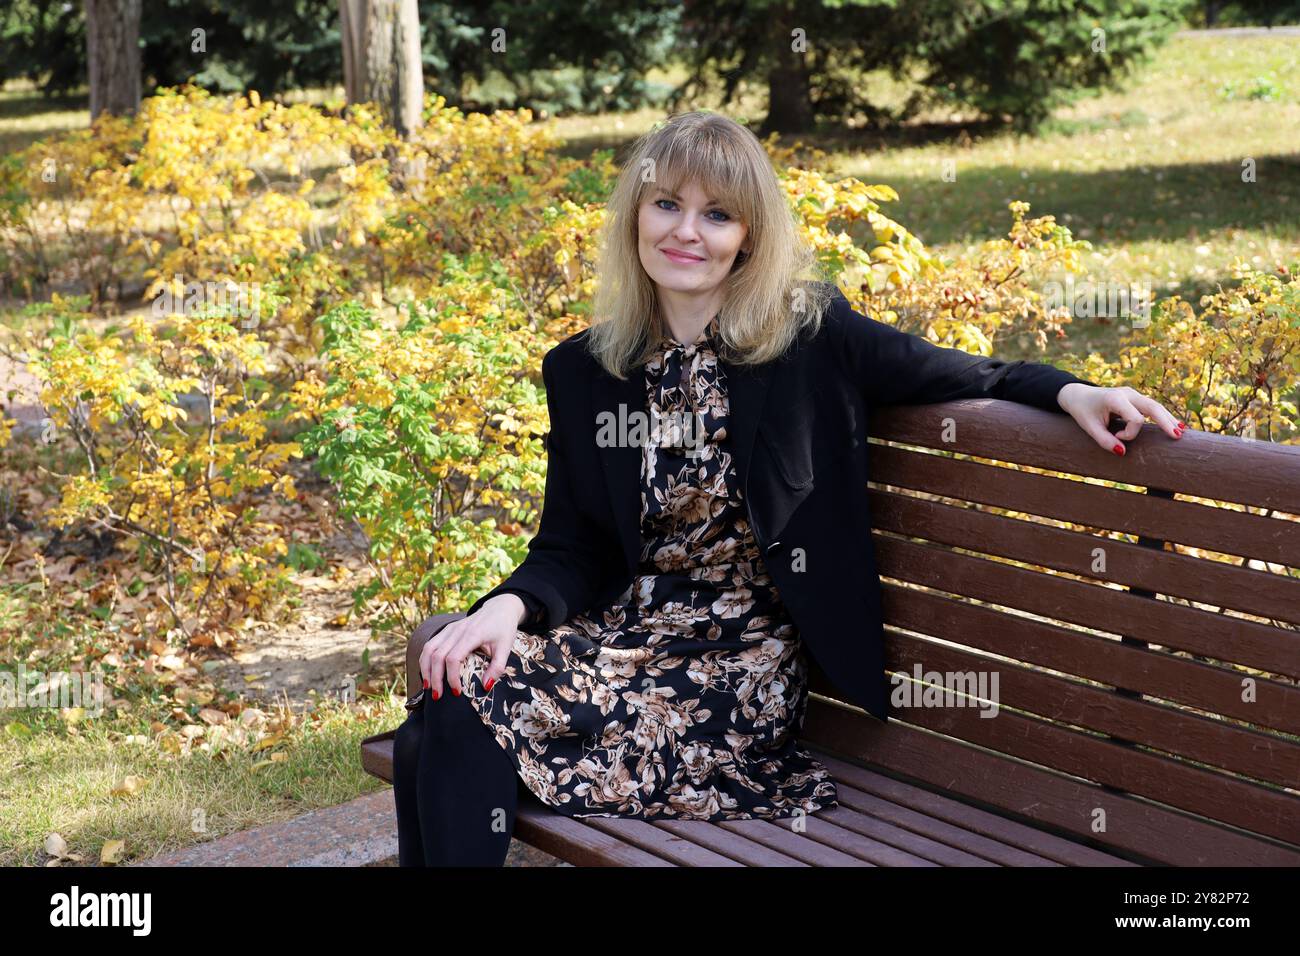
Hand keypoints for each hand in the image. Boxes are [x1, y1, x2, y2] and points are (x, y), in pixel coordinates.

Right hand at [419, 594, 522, 697]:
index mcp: (472, 635)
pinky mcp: (446, 629)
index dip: (452, 677)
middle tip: (438, 696)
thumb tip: (485, 687)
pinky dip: (425, 659)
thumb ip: (497, 668)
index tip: (457, 692)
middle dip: (435, 678)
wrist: (499, 608)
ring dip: (426, 669)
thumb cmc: (503, 629)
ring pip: (429, 649)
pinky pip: (430, 644)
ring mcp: (449, 628)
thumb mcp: (505, 648)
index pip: (453, 658)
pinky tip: (428, 672)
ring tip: (428, 686)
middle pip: (437, 656)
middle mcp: (457, 630)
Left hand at [1056, 383, 1184, 454]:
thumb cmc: (1083, 411)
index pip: (1135, 419)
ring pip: (1155, 406)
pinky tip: (1175, 424)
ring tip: (1181, 431)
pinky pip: (1151, 407)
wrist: (1078, 395)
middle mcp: (1128, 394)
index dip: (1129, 433)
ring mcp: (1133, 394)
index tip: (1116, 437)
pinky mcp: (1135, 398)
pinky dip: (1162, 415)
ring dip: (1168, 418)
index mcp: (1116, 398)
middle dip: (1165, 421)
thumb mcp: (1089, 428)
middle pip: (1152, 407)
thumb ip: (1104, 441)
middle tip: (1177, 435)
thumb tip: (1122, 453)